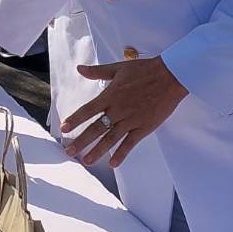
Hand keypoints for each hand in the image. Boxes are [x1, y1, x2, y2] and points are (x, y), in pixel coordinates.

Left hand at [60, 56, 187, 167]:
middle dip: (81, 141)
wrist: (169, 77)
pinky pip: (130, 143)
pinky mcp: (144, 127)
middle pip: (96, 129)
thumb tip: (79, 68)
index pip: (88, 110)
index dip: (75, 120)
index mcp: (110, 95)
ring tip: (86, 161)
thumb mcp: (118, 68)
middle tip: (69, 152)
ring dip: (97, 151)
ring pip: (111, 139)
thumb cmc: (143, 70)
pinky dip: (121, 154)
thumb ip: (97, 72)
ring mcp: (131, 120)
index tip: (64, 129)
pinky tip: (113, 164)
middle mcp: (118, 110)